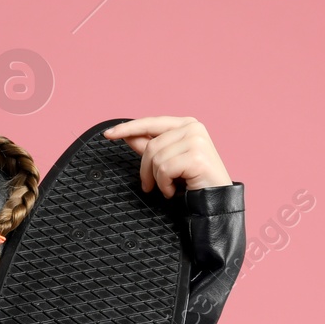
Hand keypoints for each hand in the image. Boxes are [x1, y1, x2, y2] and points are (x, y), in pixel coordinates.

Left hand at [102, 116, 231, 196]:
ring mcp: (196, 140)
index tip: (108, 134)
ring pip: (156, 157)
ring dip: (157, 179)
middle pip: (151, 145)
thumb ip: (149, 147)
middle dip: (146, 169)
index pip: (150, 122)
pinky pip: (164, 169)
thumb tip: (127, 135)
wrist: (216, 201)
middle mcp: (193, 128)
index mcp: (186, 124)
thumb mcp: (167, 161)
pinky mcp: (197, 156)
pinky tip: (174, 190)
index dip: (128, 128)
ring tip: (169, 188)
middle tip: (150, 186)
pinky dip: (165, 184)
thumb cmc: (194, 181)